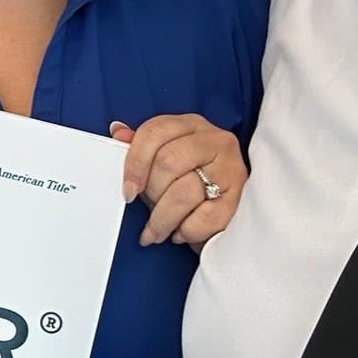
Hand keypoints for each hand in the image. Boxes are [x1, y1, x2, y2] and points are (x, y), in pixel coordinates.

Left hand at [109, 116, 245, 252]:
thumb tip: (118, 132)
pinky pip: (206, 217)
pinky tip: (180, 233)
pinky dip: (188, 230)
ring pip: (185, 192)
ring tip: (156, 231)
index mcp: (189, 124)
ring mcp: (230, 168)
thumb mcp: (165, 155)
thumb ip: (141, 144)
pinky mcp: (240, 198)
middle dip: (151, 194)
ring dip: (164, 219)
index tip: (128, 190)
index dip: (135, 163)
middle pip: (167, 162)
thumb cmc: (190, 176)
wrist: (233, 201)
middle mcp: (213, 140)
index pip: (154, 133)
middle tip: (145, 211)